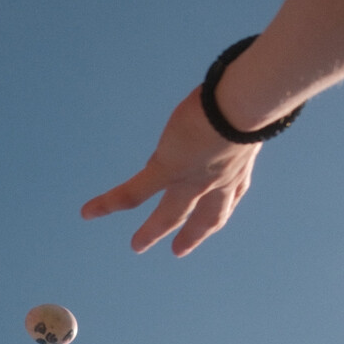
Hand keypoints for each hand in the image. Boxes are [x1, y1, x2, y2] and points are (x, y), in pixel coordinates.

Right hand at [80, 87, 258, 256]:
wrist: (246, 104)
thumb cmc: (254, 94)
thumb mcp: (247, 107)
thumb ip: (237, 109)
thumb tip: (233, 91)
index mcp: (238, 166)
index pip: (230, 195)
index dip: (220, 209)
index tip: (210, 225)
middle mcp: (218, 181)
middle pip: (204, 216)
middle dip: (192, 235)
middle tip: (179, 252)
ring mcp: (191, 179)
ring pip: (170, 214)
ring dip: (152, 231)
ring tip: (136, 247)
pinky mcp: (166, 170)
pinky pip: (133, 192)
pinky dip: (109, 203)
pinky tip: (89, 212)